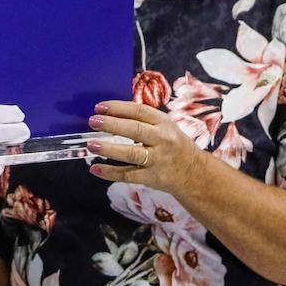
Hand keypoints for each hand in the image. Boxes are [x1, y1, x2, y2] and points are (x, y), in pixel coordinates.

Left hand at [86, 100, 203, 195]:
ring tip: (92, 144)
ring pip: (131, 153)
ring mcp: (158, 160)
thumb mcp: (164, 127)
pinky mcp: (152, 178)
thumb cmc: (173, 145)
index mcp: (164, 123)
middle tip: (93, 121)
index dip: (118, 108)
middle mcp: (163, 140)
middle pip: (135, 130)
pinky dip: (110, 173)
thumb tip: (110, 114)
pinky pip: (128, 175)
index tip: (100, 107)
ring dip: (109, 149)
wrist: (194, 173)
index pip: (139, 111)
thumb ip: (142, 121)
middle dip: (112, 124)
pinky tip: (95, 169)